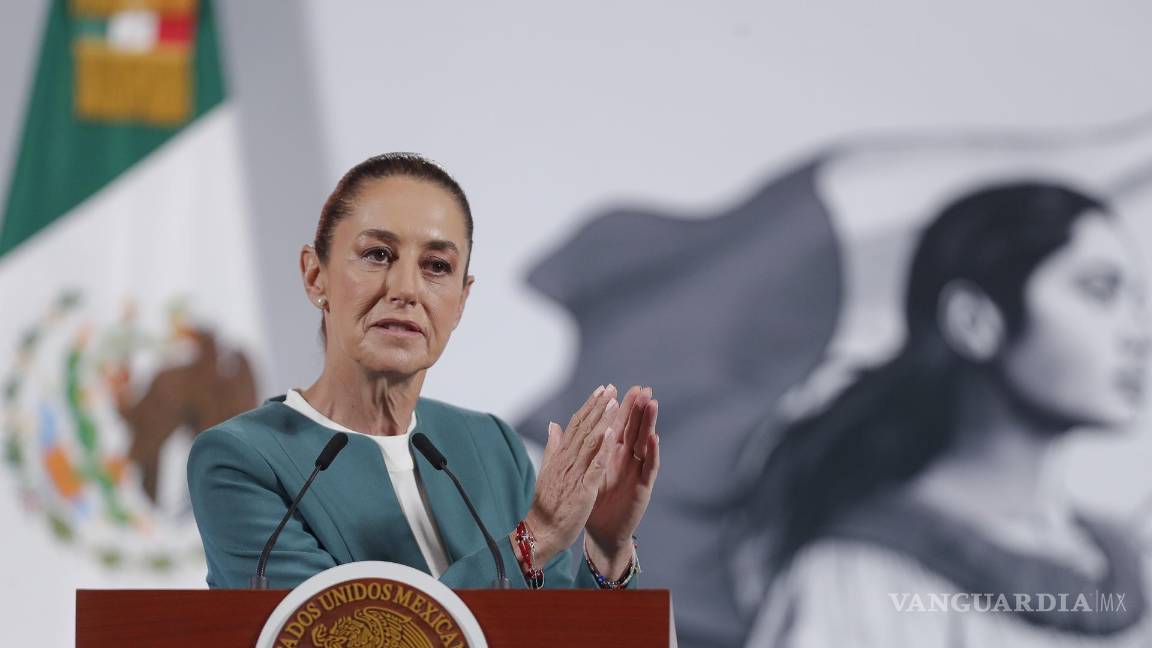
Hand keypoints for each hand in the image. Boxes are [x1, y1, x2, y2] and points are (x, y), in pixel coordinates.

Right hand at [517, 385, 619, 565]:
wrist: (539, 532)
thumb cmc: (545, 505)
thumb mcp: (549, 470)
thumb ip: (553, 447)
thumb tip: (554, 425)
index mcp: (560, 457)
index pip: (575, 426)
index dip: (589, 407)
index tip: (600, 390)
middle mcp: (566, 461)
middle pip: (584, 428)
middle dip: (598, 407)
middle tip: (611, 387)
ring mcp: (574, 474)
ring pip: (590, 441)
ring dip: (602, 420)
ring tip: (614, 402)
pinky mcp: (582, 489)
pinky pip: (594, 466)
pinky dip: (603, 448)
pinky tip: (612, 434)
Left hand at [584, 386, 659, 576]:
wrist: (601, 533)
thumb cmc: (593, 503)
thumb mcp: (582, 472)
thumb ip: (572, 448)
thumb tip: (557, 425)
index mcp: (611, 454)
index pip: (616, 425)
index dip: (617, 407)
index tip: (617, 387)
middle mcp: (627, 460)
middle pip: (634, 428)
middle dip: (638, 408)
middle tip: (643, 387)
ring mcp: (637, 472)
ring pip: (645, 442)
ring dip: (649, 423)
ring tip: (651, 403)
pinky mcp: (643, 487)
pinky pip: (650, 467)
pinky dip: (653, 452)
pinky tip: (654, 437)